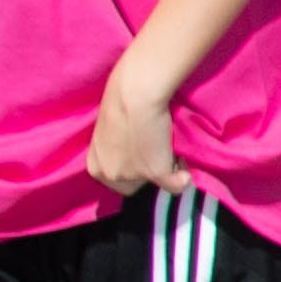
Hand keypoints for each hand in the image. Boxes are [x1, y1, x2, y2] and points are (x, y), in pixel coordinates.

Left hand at [85, 59, 190, 195]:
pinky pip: (175, 186)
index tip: (143, 156)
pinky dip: (183, 180)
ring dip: (166, 169)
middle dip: (148, 171)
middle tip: (157, 151)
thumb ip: (116, 150)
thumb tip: (136, 155)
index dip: (133, 170)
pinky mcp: (155, 173)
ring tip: (168, 149)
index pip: (117, 182)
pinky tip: (185, 171)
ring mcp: (132, 176)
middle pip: (135, 186)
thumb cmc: (121, 104)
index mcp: (95, 167)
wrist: (135, 95)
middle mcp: (110, 175)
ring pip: (156, 184)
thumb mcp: (109, 134)